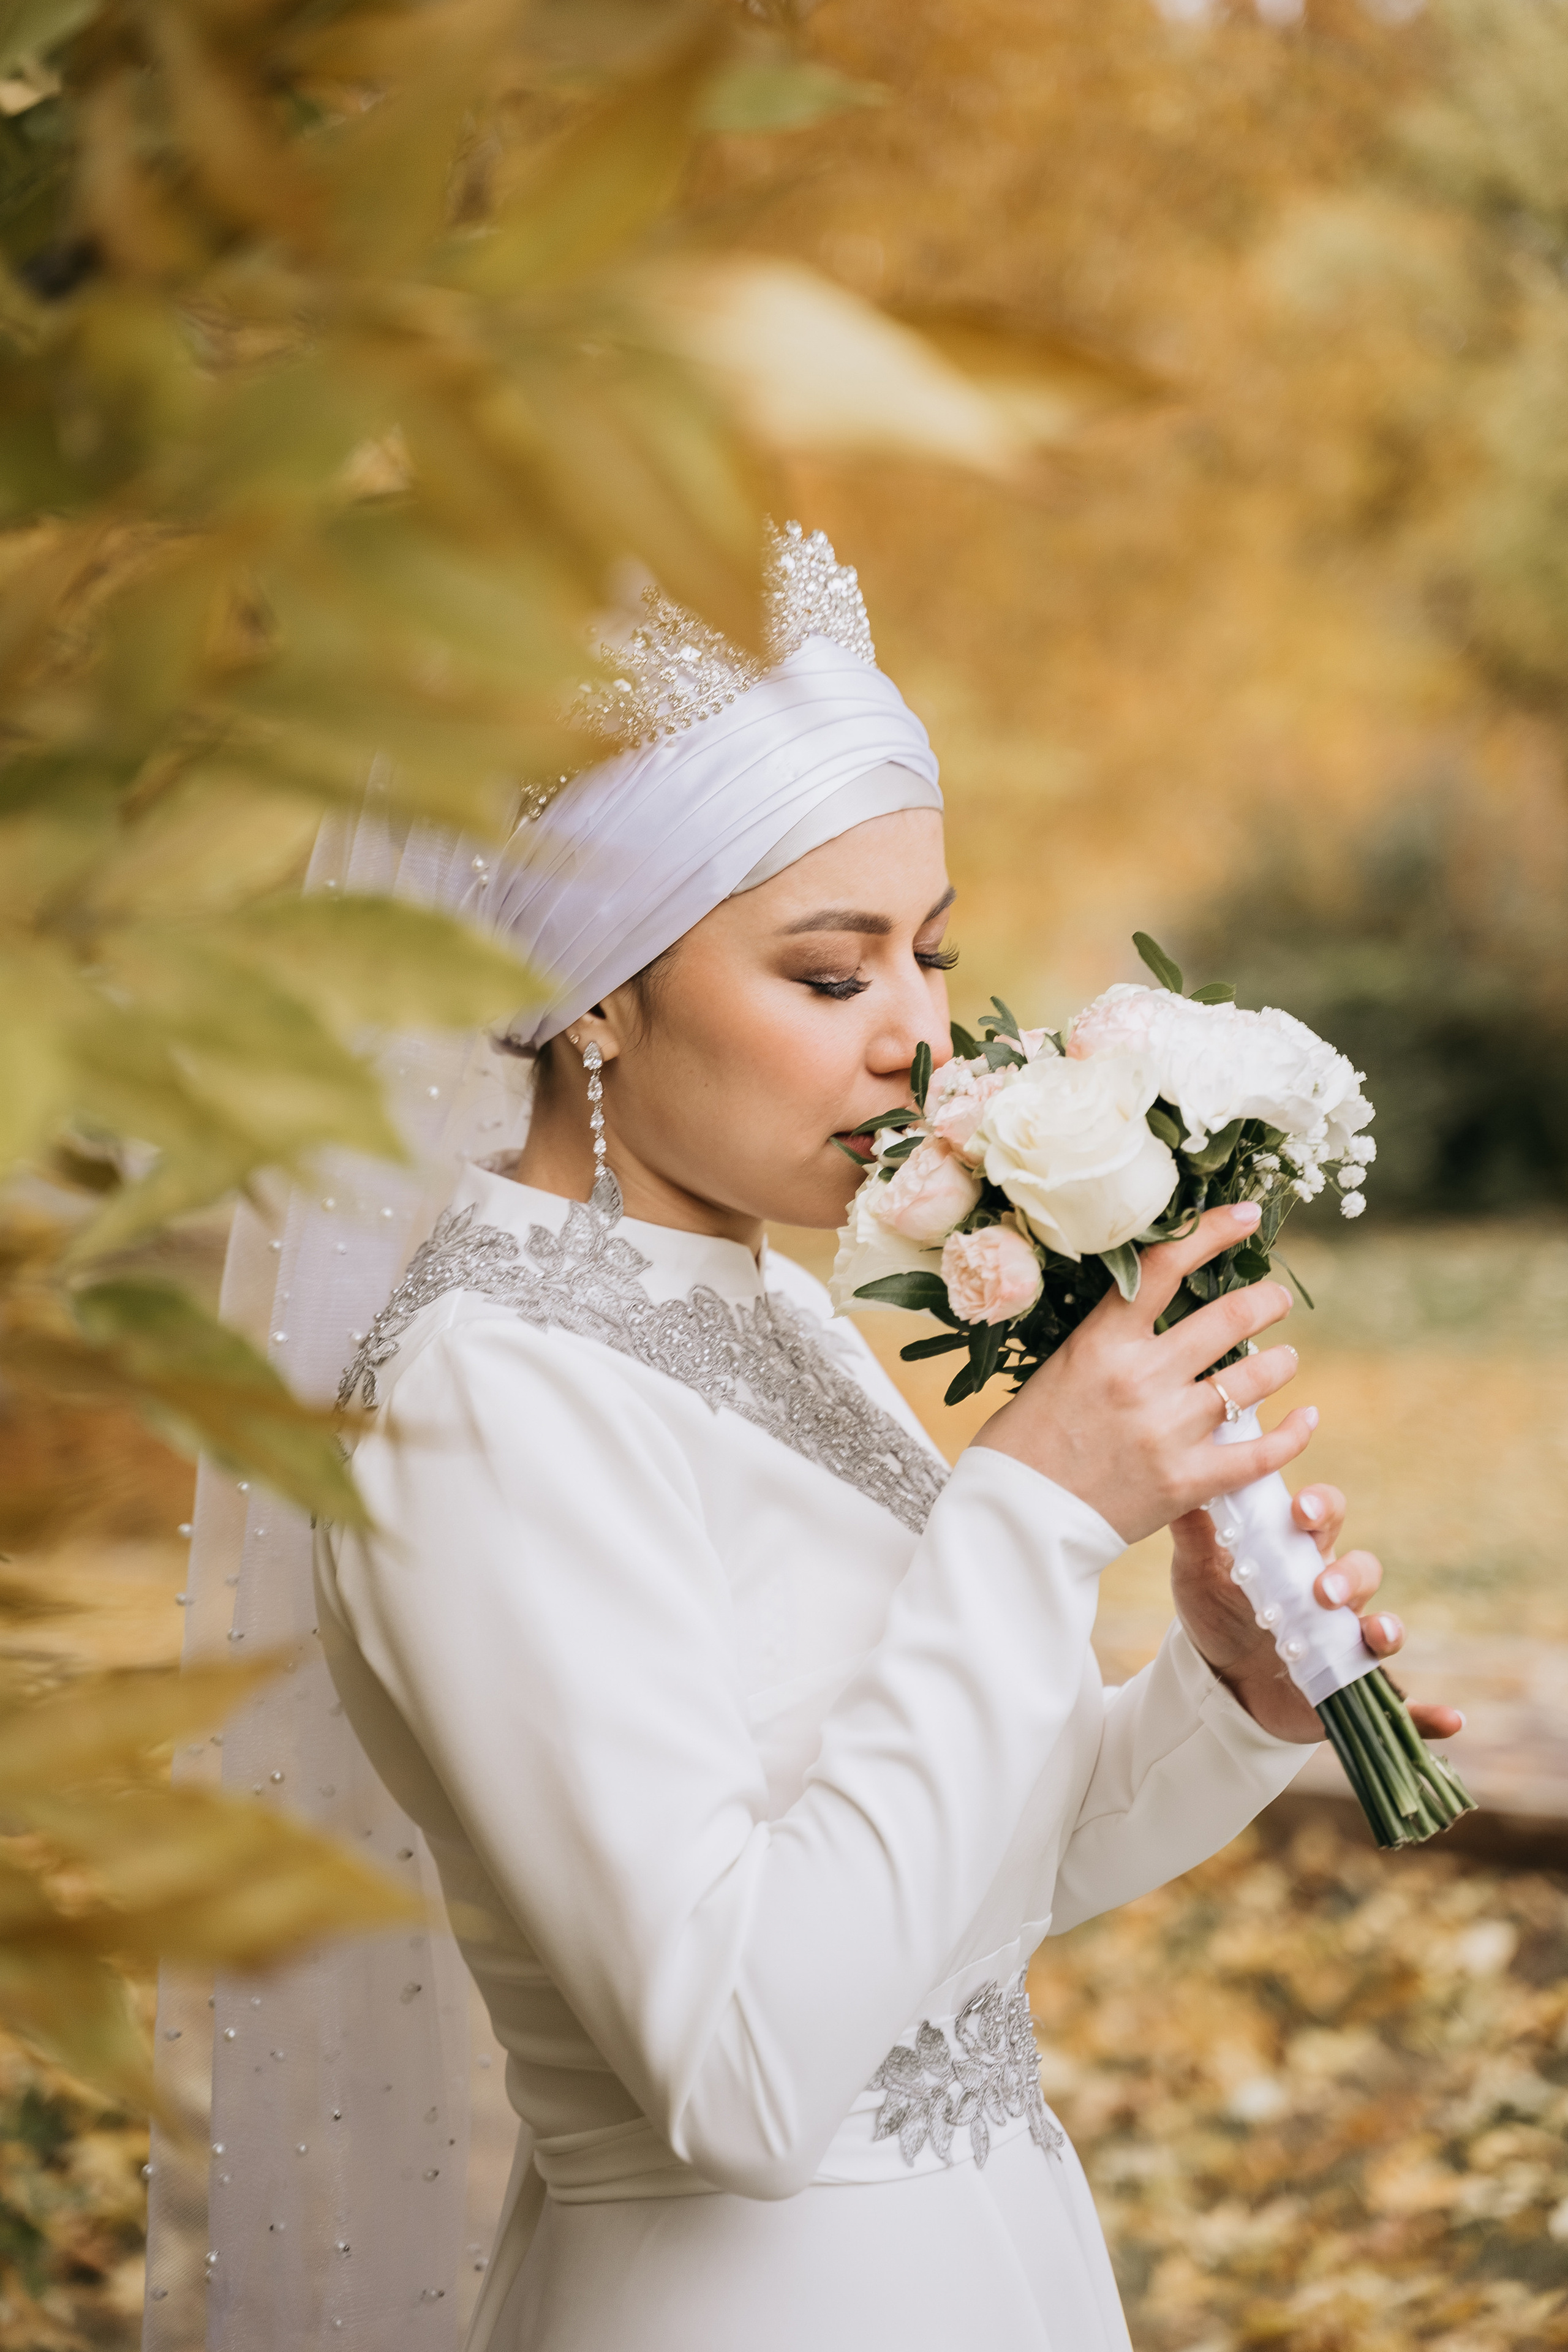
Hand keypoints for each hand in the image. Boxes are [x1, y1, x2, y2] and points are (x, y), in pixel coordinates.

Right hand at [971, 1200, 1312, 1542]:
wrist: (1017, 1520)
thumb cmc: (1024, 1442)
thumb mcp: (1058, 1369)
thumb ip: (1108, 1340)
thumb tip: (1152, 1309)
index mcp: (1101, 1342)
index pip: (1165, 1268)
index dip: (1212, 1233)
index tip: (1245, 1218)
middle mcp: (1141, 1378)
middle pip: (1228, 1319)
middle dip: (1265, 1301)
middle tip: (1276, 1299)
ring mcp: (1168, 1430)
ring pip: (1253, 1381)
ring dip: (1280, 1363)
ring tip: (1284, 1359)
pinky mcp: (1187, 1481)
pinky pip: (1262, 1453)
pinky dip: (1294, 1434)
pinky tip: (1307, 1419)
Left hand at [1171, 1484, 1466, 1743]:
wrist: (1216, 1683)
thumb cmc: (1215, 1613)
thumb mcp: (1197, 1574)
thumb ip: (1193, 1534)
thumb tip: (1179, 1488)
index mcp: (1298, 1553)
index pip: (1323, 1518)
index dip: (1321, 1508)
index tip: (1301, 1511)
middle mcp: (1332, 1592)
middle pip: (1360, 1569)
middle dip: (1348, 1576)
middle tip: (1320, 1590)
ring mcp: (1346, 1641)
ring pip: (1381, 1626)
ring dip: (1385, 1628)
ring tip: (1375, 1634)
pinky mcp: (1353, 1688)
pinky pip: (1403, 1702)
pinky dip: (1427, 1713)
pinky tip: (1449, 1720)